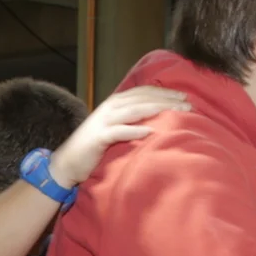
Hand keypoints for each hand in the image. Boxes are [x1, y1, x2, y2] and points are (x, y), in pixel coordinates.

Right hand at [48, 86, 191, 187]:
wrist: (67, 163)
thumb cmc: (94, 148)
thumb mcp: (114, 128)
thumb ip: (131, 120)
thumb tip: (156, 119)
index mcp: (115, 103)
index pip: (143, 92)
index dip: (164, 92)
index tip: (185, 97)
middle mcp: (110, 108)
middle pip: (142, 99)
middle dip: (166, 99)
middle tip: (188, 104)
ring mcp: (103, 121)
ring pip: (133, 110)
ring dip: (156, 110)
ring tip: (175, 111)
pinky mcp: (98, 137)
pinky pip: (118, 132)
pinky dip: (134, 131)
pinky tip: (149, 132)